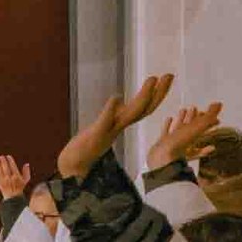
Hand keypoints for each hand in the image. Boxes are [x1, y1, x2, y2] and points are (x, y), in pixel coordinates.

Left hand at [0, 155, 30, 199]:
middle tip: (1, 156)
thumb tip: (27, 164)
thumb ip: (26, 172)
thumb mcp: (25, 180)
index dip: (10, 160)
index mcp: (16, 177)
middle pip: (5, 168)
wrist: (13, 197)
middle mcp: (9, 178)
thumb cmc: (20, 187)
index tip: (8, 156)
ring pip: (0, 171)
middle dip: (3, 161)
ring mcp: (3, 181)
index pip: (13, 166)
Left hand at [57, 74, 175, 179]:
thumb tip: (119, 102)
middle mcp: (118, 127)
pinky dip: (110, 110)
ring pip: (130, 114)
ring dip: (142, 98)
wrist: (72, 166)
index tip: (167, 77)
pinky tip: (116, 97)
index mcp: (120, 124)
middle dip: (158, 93)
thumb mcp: (102, 127)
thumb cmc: (86, 148)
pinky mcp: (94, 136)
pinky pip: (104, 122)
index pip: (144, 108)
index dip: (157, 94)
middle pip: (143, 109)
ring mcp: (107, 132)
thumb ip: (111, 116)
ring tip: (152, 79)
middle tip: (170, 75)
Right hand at [147, 105, 223, 170]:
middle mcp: (186, 139)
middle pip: (192, 126)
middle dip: (194, 117)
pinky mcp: (163, 141)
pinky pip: (166, 131)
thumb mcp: (199, 128)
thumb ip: (209, 117)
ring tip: (183, 110)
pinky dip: (168, 125)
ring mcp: (174, 140)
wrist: (163, 158)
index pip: (205, 126)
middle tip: (195, 108)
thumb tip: (219, 104)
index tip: (212, 114)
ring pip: (179, 128)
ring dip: (182, 119)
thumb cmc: (181, 145)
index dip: (210, 119)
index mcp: (195, 136)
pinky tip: (169, 119)